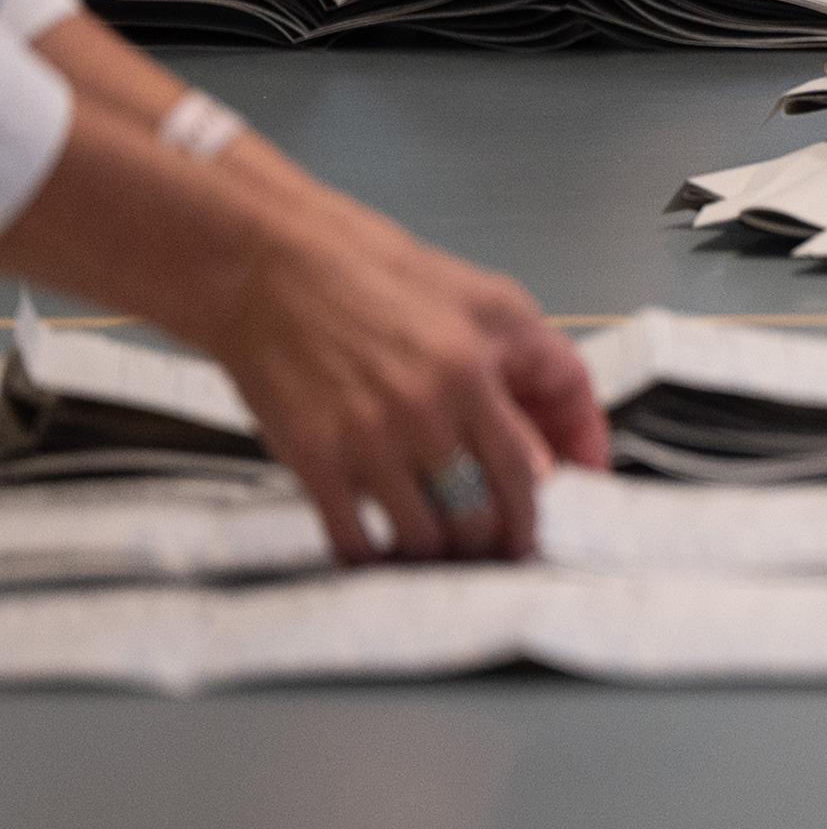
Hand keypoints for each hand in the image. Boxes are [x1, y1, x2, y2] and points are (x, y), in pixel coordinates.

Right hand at [183, 204, 606, 564]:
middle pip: (481, 516)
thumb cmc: (376, 275)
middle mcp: (422, 413)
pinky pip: (354, 540)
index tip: (539, 528)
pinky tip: (386, 553)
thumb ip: (536, 367)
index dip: (538, 512)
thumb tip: (555, 448)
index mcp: (472, 371)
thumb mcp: (488, 300)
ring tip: (447, 551)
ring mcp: (365, 441)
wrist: (268, 269)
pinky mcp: (312, 459)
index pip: (526, 471)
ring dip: (441, 556)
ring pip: (424, 539)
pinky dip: (377, 559)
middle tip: (497, 549)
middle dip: (496, 543)